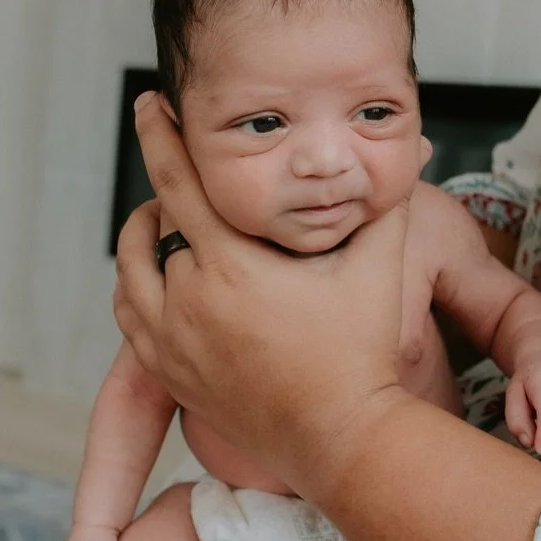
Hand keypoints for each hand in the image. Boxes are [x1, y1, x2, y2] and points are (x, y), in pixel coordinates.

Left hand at [113, 94, 408, 497]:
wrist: (341, 438)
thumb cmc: (361, 353)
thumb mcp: (378, 269)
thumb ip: (384, 205)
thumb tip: (410, 153)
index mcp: (231, 265)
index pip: (177, 179)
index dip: (159, 133)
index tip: (149, 102)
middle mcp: (188, 300)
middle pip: (152, 223)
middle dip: (168, 196)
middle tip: (190, 183)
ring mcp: (172, 341)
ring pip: (130, 270)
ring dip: (143, 241)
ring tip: (168, 226)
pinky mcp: (169, 373)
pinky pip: (131, 316)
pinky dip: (138, 288)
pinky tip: (163, 280)